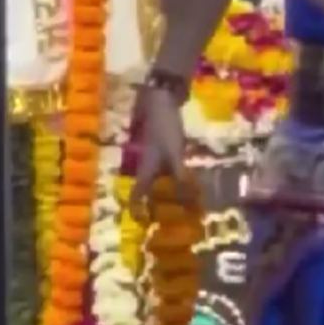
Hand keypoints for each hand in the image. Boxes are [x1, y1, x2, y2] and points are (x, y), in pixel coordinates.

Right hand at [130, 85, 194, 207]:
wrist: (161, 99)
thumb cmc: (164, 129)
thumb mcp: (174, 156)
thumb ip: (180, 179)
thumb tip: (187, 204)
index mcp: (145, 170)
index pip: (136, 196)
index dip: (137, 211)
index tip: (143, 225)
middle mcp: (146, 165)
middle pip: (148, 190)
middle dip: (157, 205)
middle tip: (171, 219)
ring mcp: (154, 156)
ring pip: (159, 180)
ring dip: (168, 192)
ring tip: (182, 203)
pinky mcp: (164, 148)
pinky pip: (168, 169)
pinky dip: (176, 178)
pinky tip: (187, 181)